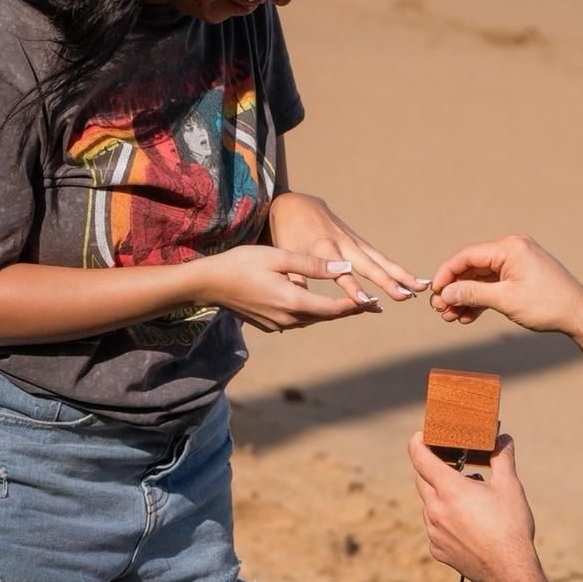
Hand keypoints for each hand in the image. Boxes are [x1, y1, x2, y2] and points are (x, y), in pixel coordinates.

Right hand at [195, 246, 367, 332]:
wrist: (209, 284)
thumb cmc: (242, 263)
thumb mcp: (278, 257)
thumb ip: (313, 264)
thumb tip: (344, 269)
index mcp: (293, 301)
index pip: (334, 308)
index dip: (356, 304)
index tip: (374, 300)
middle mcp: (288, 318)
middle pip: (327, 316)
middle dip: (349, 310)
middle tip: (372, 305)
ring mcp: (278, 324)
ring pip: (313, 319)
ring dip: (332, 312)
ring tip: (352, 304)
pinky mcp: (270, 325)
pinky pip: (299, 320)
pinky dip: (313, 313)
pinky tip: (319, 305)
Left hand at [266, 191, 428, 308]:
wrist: (295, 205)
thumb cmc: (287, 234)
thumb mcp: (284, 256)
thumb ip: (296, 280)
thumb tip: (302, 305)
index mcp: (321, 249)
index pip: (340, 272)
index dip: (353, 287)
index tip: (368, 301)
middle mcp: (342, 244)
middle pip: (369, 265)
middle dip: (388, 281)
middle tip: (406, 295)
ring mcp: (353, 241)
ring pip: (381, 260)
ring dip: (401, 274)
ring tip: (422, 288)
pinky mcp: (359, 242)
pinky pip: (380, 257)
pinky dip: (397, 269)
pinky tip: (413, 281)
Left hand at [408, 433, 538, 581]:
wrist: (510, 571)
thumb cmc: (510, 525)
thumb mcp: (510, 486)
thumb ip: (502, 457)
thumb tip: (503, 438)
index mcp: (449, 489)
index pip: (420, 458)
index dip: (417, 443)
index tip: (421, 436)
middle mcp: (435, 509)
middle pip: (422, 480)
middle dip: (433, 470)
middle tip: (452, 466)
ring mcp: (434, 532)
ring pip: (428, 505)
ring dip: (441, 497)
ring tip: (467, 498)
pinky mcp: (437, 550)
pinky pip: (434, 528)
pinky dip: (444, 520)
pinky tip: (465, 524)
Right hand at [429, 234, 582, 334]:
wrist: (579, 315)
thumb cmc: (547, 305)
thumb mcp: (506, 300)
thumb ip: (473, 293)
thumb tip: (446, 292)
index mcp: (509, 247)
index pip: (467, 255)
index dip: (447, 273)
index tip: (435, 292)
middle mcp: (512, 250)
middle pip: (472, 266)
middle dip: (455, 288)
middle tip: (440, 309)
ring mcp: (516, 263)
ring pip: (480, 278)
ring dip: (465, 297)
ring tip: (451, 317)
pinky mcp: (520, 276)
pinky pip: (493, 285)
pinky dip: (480, 299)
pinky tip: (467, 316)